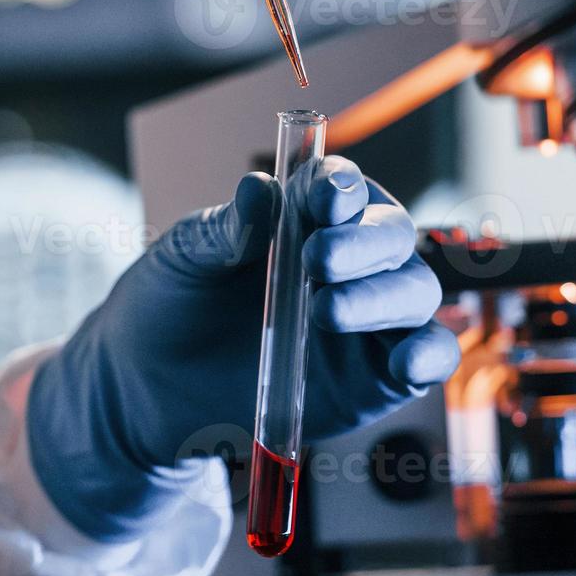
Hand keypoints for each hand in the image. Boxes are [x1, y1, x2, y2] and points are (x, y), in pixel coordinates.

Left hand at [27, 157, 459, 539]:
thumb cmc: (171, 304)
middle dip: (363, 244)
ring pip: (415, 292)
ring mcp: (369, 319)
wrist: (148, 387)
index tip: (321, 199)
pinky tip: (400, 362)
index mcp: (307, 216)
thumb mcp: (185, 258)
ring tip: (323, 311)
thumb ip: (227, 228)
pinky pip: (427, 358)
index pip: (343, 188)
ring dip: (382, 297)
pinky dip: (427, 355)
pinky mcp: (376, 377)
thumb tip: (260, 188)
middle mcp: (350, 262)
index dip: (340, 188)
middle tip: (315, 261)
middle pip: (392, 237)